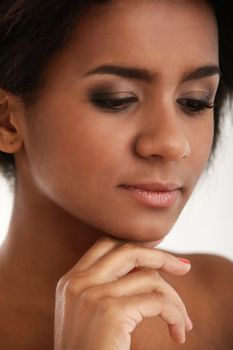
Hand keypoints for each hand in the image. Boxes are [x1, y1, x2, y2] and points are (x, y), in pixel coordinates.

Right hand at [54, 235, 191, 349]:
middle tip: (184, 267)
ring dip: (175, 299)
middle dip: (161, 257)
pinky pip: (158, 302)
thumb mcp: (88, 314)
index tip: (160, 256)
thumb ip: (106, 287)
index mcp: (71, 281)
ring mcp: (93, 294)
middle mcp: (78, 282)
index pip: (106, 246)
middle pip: (128, 251)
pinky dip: (175, 315)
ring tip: (182, 322)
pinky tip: (178, 333)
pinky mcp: (111, 311)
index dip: (137, 246)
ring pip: (149, 278)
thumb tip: (146, 270)